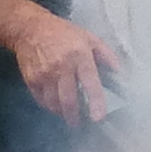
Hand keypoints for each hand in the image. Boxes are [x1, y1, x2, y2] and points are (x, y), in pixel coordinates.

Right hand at [8, 4, 120, 121]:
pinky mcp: (31, 80)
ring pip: (54, 104)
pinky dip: (50, 106)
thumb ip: (107, 55)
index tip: (98, 117)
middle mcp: (61, 66)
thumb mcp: (89, 37)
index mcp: (79, 55)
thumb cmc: (63, 33)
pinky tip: (56, 104)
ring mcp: (44, 74)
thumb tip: (121, 73)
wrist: (30, 29)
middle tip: (80, 122)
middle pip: (69, 100)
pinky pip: (42, 101)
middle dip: (76, 116)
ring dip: (63, 113)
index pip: (90, 82)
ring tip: (69, 113)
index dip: (95, 102)